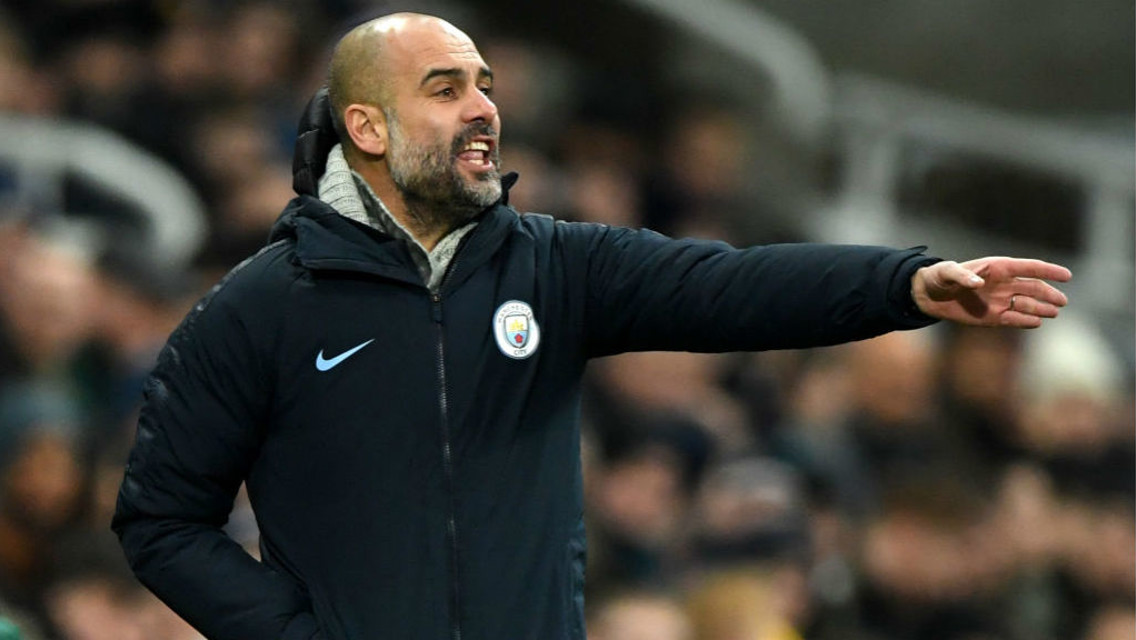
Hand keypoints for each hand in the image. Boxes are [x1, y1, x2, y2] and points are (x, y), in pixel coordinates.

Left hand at [911, 257, 1070, 327]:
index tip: (1067, 276)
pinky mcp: (995, 317)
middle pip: (1034, 288)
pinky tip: (1036, 322)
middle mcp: (1004, 284)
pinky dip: (1026, 321)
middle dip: (1049, 294)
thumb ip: (961, 275)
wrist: (930, 296)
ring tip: (1053, 312)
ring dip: (1041, 308)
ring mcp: (1001, 301)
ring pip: (1028, 304)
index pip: (1030, 267)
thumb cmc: (939, 277)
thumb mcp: (946, 272)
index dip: (1049, 271)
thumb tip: (977, 283)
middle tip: (1062, 302)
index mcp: (998, 267)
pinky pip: (1015, 319)